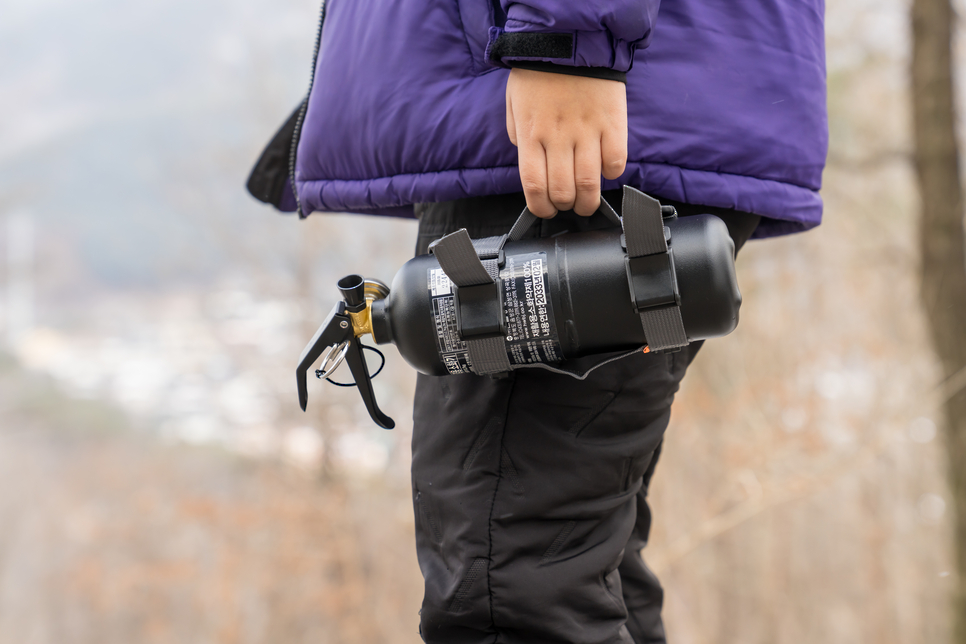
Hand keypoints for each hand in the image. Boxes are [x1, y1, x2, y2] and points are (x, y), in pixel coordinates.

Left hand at [506, 68, 627, 217]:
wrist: (569, 40)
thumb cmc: (538, 72)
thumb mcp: (514, 105)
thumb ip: (519, 137)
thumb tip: (530, 164)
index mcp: (531, 134)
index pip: (534, 186)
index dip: (541, 208)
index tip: (546, 211)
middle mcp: (558, 137)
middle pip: (563, 191)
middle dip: (566, 207)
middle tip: (569, 205)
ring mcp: (587, 132)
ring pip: (590, 184)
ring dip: (589, 201)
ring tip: (588, 201)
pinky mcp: (612, 123)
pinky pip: (616, 162)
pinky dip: (612, 173)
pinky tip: (606, 169)